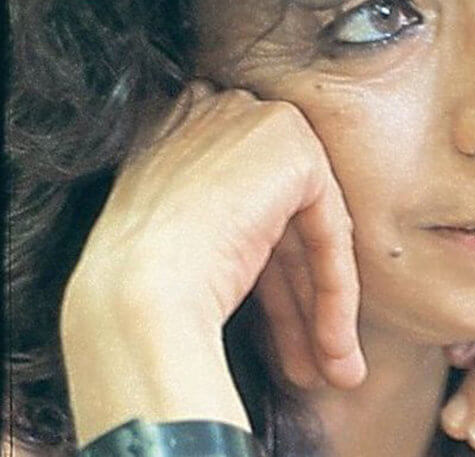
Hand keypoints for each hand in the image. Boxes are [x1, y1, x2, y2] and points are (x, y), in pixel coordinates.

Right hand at [60, 82, 363, 443]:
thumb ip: (232, 221)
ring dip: (322, 308)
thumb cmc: (139, 288)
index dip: (271, 279)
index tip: (284, 336)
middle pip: (279, 221)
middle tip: (313, 360)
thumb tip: (278, 254)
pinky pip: (328, 227)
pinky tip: (335, 344)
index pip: (244, 204)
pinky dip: (335, 288)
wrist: (134, 299)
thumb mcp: (184, 236)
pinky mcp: (292, 146)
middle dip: (299, 300)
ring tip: (334, 370)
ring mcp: (254, 122)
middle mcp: (216, 109)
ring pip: (306, 230)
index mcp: (176, 125)